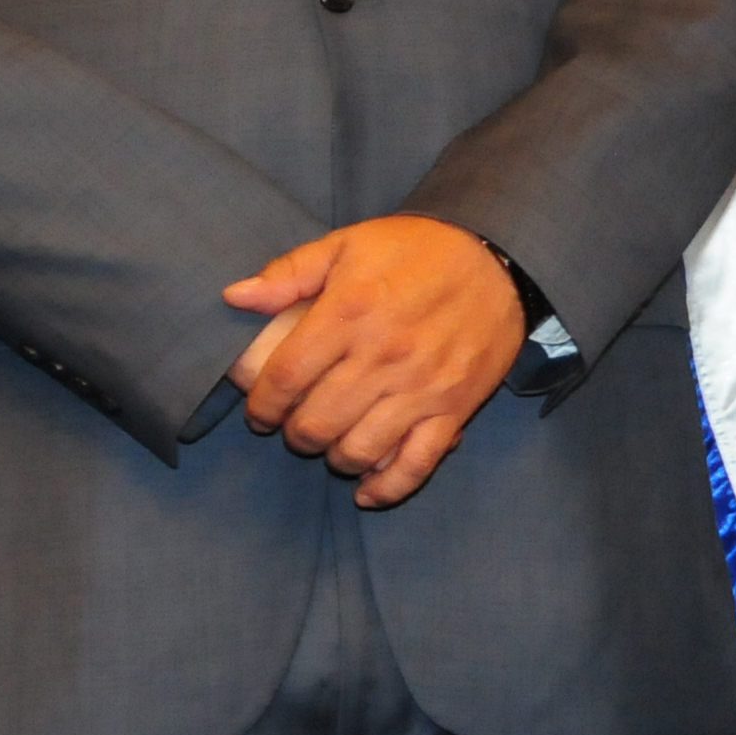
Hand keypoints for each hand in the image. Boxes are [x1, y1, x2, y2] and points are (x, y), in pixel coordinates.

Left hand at [224, 217, 525, 507]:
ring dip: (333, 456)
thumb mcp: (349, 243)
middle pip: (313, 424)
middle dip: (294, 433)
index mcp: (351, 311)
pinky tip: (366, 491)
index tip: (261, 410)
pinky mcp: (455, 407)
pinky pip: (415, 465)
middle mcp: (383, 355)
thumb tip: (234, 297)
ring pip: (356, 451)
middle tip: (298, 424)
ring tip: (333, 442)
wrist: (501, 257)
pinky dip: (386, 488)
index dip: (260, 404)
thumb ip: (289, 272)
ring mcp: (421, 386)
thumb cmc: (418, 250)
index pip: (283, 379)